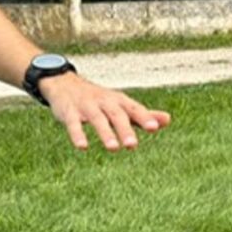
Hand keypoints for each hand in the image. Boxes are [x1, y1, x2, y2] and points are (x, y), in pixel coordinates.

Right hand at [39, 74, 170, 149]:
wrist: (64, 83)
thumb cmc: (99, 99)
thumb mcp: (121, 104)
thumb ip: (143, 114)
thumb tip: (168, 120)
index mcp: (119, 101)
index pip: (134, 109)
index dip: (144, 117)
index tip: (154, 127)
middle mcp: (104, 102)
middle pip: (117, 115)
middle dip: (125, 129)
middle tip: (133, 145)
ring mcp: (87, 106)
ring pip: (97, 119)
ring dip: (106, 133)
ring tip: (114, 148)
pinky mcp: (69, 112)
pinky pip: (73, 123)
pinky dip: (77, 134)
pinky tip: (83, 146)